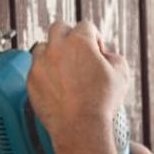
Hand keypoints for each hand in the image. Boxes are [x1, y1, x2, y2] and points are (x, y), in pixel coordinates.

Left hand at [25, 20, 131, 142]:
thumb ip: (114, 57)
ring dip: (52, 54)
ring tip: (64, 70)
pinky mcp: (31, 81)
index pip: (86, 26)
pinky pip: (35, 70)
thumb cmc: (102, 102)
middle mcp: (56, 48)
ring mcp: (40, 64)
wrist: (80, 127)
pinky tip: (56, 86)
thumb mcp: (121, 74)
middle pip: (59, 28)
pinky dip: (44, 74)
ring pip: (42, 47)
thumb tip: (105, 56)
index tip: (97, 51)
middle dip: (69, 36)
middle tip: (77, 52)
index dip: (94, 38)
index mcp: (79, 41)